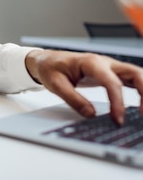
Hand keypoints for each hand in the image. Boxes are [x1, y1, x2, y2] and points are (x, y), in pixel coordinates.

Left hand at [25, 49, 142, 123]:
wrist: (47, 60)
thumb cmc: (50, 68)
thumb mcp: (55, 84)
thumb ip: (73, 99)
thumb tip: (91, 114)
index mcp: (91, 62)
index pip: (112, 82)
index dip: (118, 102)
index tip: (118, 119)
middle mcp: (105, 62)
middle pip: (135, 73)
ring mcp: (110, 67)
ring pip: (137, 75)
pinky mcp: (111, 73)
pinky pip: (132, 80)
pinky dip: (142, 91)